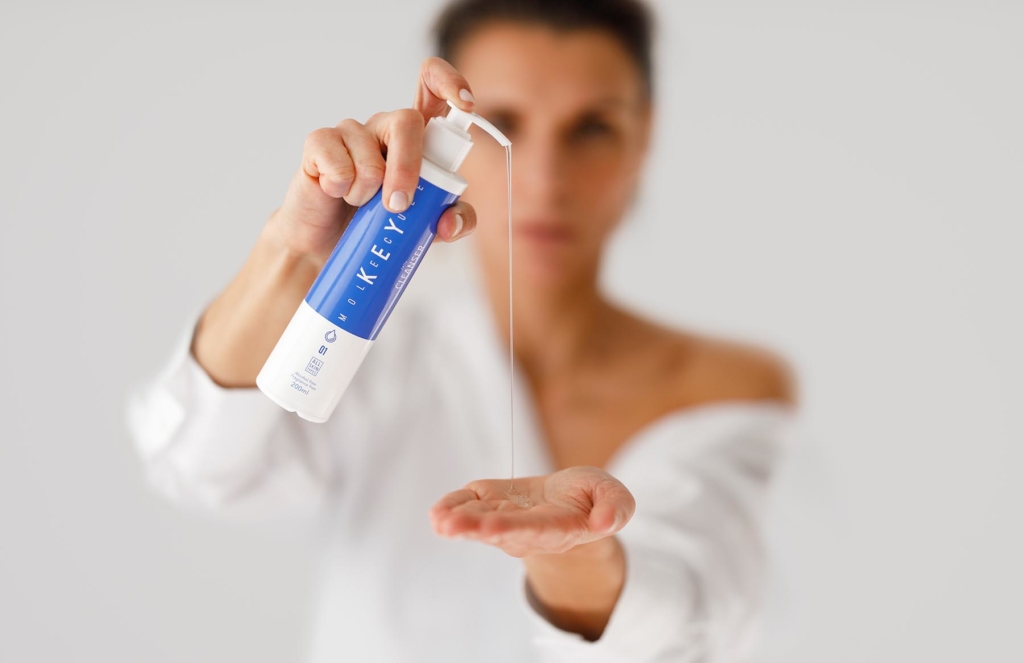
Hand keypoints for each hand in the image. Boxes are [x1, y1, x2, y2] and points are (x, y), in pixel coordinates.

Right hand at [269, 57, 479, 265]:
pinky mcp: (320, 142)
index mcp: (416, 138)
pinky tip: (336, 192)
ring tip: (359, 202)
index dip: (450, 83)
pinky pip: (338, 165)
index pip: (433, 89)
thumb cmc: (378, 226)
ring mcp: (351, 131)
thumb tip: (450, 222)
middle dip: (407, 169)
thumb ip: (454, 221)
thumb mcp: (427, 228)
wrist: (330, 246)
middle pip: (407, 120)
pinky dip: (341, 188)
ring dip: (368, 193)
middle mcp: (385, 127)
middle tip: (398, 205)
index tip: (467, 106)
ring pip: (372, 157)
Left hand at [429, 466, 635, 557]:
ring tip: (439, 521)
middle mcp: (526, 531)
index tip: (493, 529)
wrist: (568, 502)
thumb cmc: (590, 499)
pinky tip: (438, 513)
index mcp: (558, 530)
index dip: (514, 529)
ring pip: (478, 522)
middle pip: (499, 531)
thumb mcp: (614, 497)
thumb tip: (605, 523)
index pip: (535, 531)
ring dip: (458, 522)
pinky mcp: (488, 504)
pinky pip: (467, 506)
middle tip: (453, 526)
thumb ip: (615, 508)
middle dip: (476, 528)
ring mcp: (503, 519)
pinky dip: (452, 507)